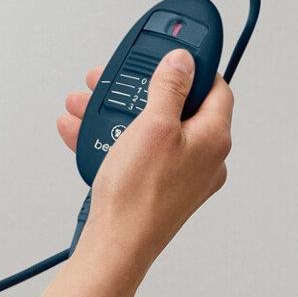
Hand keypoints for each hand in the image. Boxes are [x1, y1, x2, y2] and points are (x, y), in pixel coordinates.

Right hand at [57, 52, 232, 264]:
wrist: (115, 246)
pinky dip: (113, 138)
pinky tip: (83, 131)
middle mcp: (204, 157)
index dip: (193, 65)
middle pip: (175, 106)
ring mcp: (181, 174)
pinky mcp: (158, 187)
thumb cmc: (137, 195)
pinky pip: (137, 151)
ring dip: (116, 112)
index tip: (171, 50)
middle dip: (138, 89)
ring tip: (86, 105)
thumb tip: (182, 62)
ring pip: (150, 128)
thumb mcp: (153, 126)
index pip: (214, 86)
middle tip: (115, 78)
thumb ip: (169, 88)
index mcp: (213, 138)